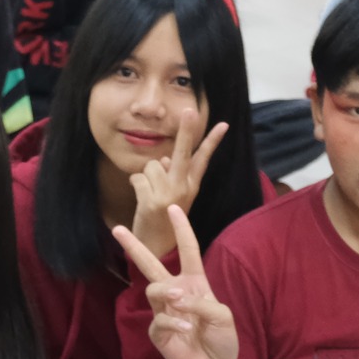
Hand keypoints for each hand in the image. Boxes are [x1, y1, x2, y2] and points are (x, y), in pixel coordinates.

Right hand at [113, 206, 236, 358]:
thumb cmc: (222, 341)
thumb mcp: (224, 317)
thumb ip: (204, 304)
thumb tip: (179, 299)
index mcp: (195, 284)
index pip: (188, 251)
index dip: (182, 229)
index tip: (173, 207)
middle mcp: (177, 293)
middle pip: (152, 265)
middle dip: (134, 247)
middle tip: (117, 229)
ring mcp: (164, 312)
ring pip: (153, 288)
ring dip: (165, 291)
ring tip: (179, 300)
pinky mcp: (157, 332)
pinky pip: (159, 320)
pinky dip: (174, 323)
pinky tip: (187, 330)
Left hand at [128, 112, 228, 258]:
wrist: (155, 249)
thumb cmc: (163, 219)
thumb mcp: (173, 198)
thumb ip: (171, 176)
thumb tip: (164, 160)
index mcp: (191, 187)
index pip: (203, 159)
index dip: (212, 141)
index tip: (223, 124)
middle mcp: (183, 189)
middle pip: (183, 153)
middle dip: (186, 131)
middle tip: (189, 110)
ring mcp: (168, 195)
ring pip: (152, 165)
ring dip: (146, 177)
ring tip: (149, 196)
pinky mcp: (151, 201)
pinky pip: (137, 178)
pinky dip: (135, 186)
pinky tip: (141, 201)